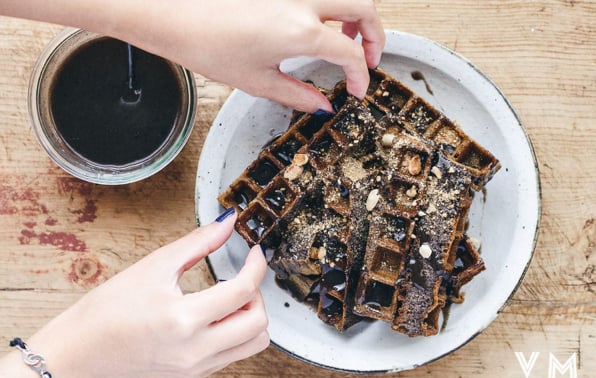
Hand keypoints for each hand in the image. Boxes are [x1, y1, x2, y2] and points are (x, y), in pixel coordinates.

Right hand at [20, 212, 268, 377]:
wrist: (84, 350)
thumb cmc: (110, 309)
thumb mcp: (155, 265)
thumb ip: (199, 242)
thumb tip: (228, 223)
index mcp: (183, 320)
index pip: (243, 291)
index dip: (256, 266)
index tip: (255, 253)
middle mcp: (195, 350)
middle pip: (258, 323)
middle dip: (258, 293)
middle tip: (242, 276)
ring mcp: (197, 366)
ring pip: (254, 343)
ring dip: (252, 315)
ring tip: (230, 297)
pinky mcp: (196, 374)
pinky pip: (236, 353)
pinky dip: (238, 331)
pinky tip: (217, 314)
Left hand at [117, 0, 385, 111]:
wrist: (175, 16)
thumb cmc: (208, 46)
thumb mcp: (258, 82)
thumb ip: (299, 95)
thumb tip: (322, 105)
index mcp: (301, 31)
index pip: (352, 53)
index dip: (361, 75)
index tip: (356, 89)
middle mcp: (303, 2)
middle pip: (364, 6)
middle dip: (376, 34)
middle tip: (369, 57)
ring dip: (356, 14)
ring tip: (347, 37)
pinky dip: (331, 7)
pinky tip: (320, 22)